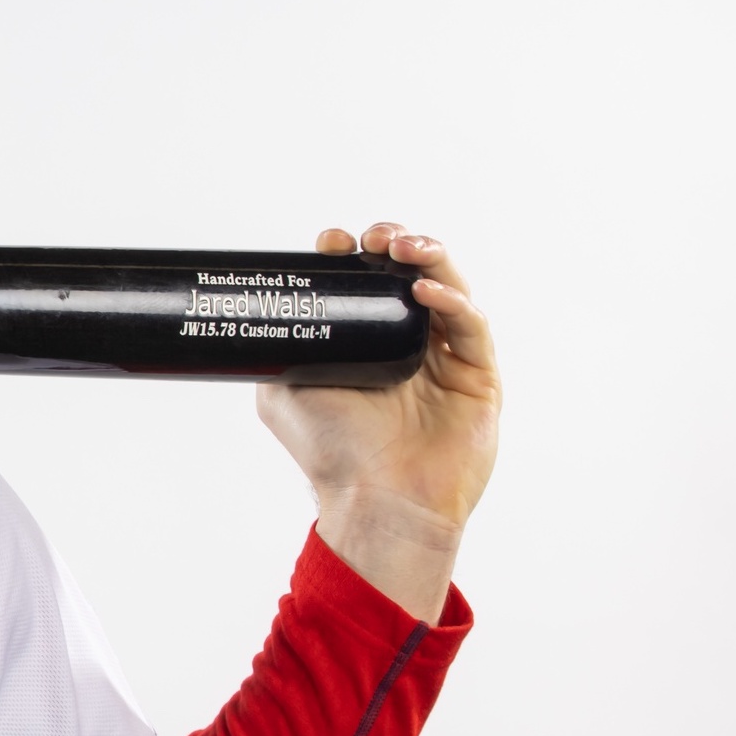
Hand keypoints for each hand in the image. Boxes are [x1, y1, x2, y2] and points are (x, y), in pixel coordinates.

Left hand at [256, 223, 499, 620]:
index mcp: (366, 343)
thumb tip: (256, 305)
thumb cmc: (331, 450)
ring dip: (429, 256)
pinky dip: (452, 301)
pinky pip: (471, 326)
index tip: (331, 243)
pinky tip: (424, 291)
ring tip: (403, 246)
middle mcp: (407, 343)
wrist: (375, 499)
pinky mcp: (479, 375)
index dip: (351, 256)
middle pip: (410, 274)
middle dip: (395, 243)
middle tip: (375, 236)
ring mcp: (446, 357)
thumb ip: (279, 346)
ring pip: (447, 288)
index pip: (365, 283)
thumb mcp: (282, 389)